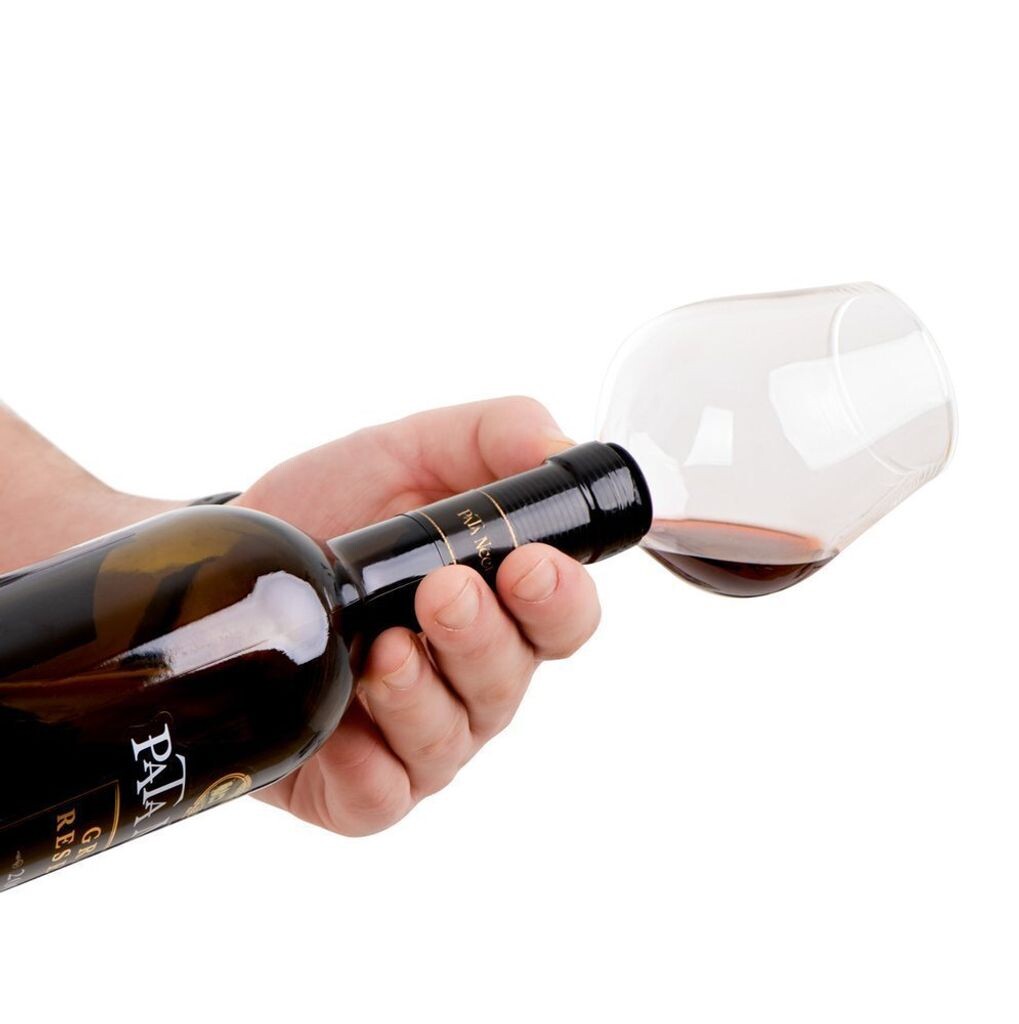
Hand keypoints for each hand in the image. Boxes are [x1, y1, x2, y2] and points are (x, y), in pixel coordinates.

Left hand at [235, 397, 601, 834]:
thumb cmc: (337, 508)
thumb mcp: (410, 450)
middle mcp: (469, 679)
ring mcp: (415, 737)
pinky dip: (368, 769)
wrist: (236, 559)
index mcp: (501, 607)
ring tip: (383, 648)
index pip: (563, 621)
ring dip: (421, 696)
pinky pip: (380, 798)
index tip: (528, 565)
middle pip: (509, 683)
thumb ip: (493, 435)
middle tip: (442, 591)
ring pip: (447, 741)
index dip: (560, 601)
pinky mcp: (354, 783)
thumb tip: (556, 447)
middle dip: (481, 639)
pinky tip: (341, 731)